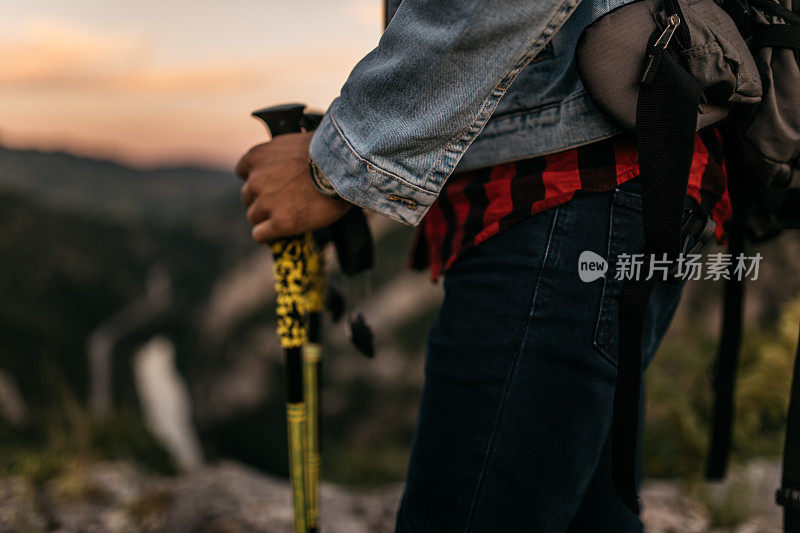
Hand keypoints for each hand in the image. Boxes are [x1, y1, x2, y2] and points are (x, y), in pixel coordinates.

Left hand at [235, 131, 349, 242]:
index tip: (271, 184)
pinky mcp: (280, 223)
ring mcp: (267, 203)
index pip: (242, 172)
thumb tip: (279, 168)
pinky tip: (281, 231)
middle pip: (247, 197)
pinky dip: (268, 235)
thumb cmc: (325, 154)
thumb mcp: (292, 144)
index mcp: (256, 157)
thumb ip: (277, 157)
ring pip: (253, 217)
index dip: (258, 180)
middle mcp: (256, 180)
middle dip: (263, 199)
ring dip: (267, 217)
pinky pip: (260, 234)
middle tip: (284, 201)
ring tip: (288, 215)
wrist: (342, 168)